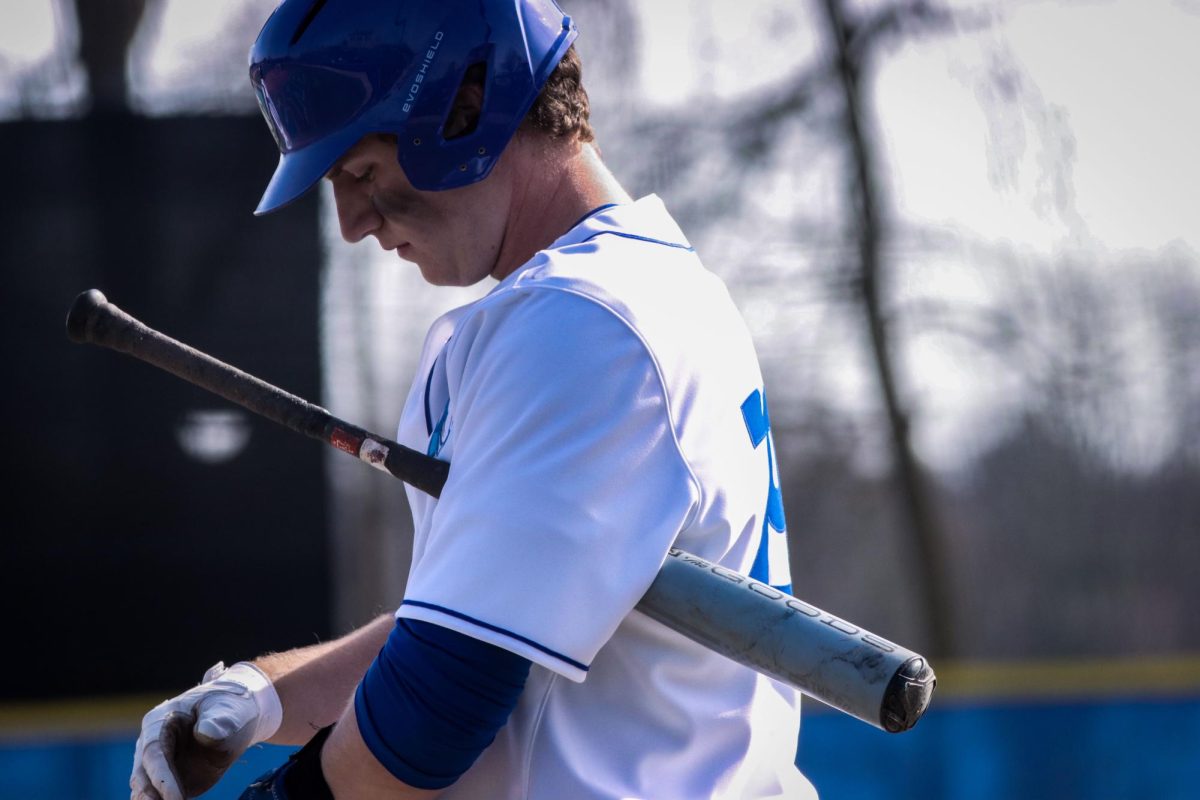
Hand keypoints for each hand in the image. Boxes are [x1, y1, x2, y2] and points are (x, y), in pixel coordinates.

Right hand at [130, 661, 282, 799]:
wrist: (235, 720)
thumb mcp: (229, 711)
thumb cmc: (230, 710)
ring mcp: (157, 766)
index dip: (162, 778)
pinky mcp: (167, 782)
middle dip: (151, 797)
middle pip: (142, 776)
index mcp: (159, 722)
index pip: (154, 753)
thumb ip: (219, 722)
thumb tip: (205, 733)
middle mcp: (150, 746)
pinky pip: (159, 798)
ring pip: (145, 790)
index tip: (175, 799)